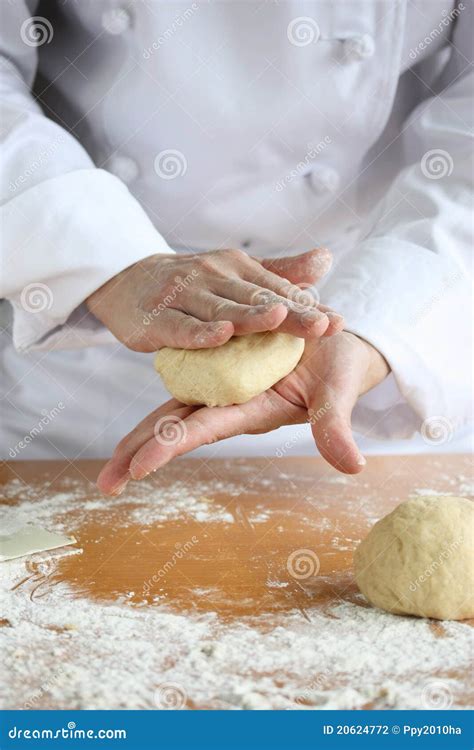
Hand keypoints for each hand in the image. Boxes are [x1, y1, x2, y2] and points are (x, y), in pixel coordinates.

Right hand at [86, 247, 342, 351]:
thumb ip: (280, 273)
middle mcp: (213, 277)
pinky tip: (219, 337)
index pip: (278, 290)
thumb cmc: (192, 283)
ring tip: (279, 319)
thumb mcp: (236, 273)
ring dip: (250, 316)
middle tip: (322, 324)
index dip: (309, 307)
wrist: (128, 281)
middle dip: (291, 313)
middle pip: (256, 299)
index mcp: (237, 268)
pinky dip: (198, 333)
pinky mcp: (156, 318)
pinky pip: (180, 327)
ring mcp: (183, 296)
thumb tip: (327, 259)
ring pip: (221, 309)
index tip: (339, 322)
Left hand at [97, 332, 389, 494]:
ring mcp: (224, 384)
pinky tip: (137, 416)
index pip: (203, 429)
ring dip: (143, 433)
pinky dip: (162, 389)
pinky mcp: (223, 363)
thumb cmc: (342, 368)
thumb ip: (335, 427)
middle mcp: (231, 402)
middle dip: (141, 453)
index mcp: (252, 410)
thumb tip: (353, 468)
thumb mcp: (338, 394)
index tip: (137, 468)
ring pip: (175, 409)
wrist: (338, 342)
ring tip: (111, 460)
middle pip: (176, 427)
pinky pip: (186, 376)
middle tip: (106, 482)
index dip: (171, 445)